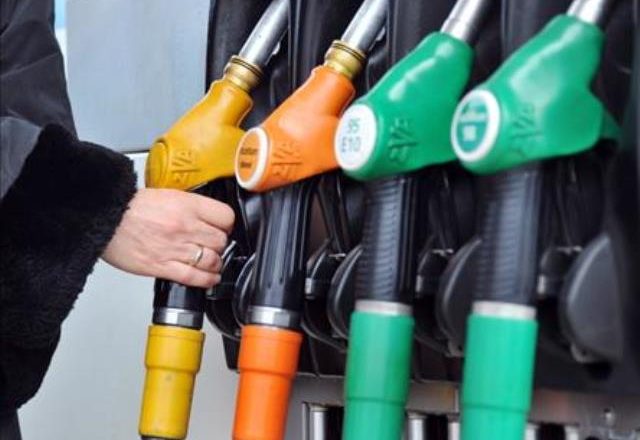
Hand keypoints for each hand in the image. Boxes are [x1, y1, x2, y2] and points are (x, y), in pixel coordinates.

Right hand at [102, 188, 234, 287]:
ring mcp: (174, 248)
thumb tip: (205, 216)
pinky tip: (210, 278)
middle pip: (221, 241)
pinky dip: (207, 280)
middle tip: (214, 245)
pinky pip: (194, 277)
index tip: (223, 227)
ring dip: (215, 263)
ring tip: (212, 262)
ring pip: (212, 260)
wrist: (103, 217)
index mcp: (187, 205)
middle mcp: (184, 227)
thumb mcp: (167, 195)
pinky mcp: (162, 267)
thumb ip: (189, 206)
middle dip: (220, 244)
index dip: (227, 224)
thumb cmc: (130, 206)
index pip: (226, 217)